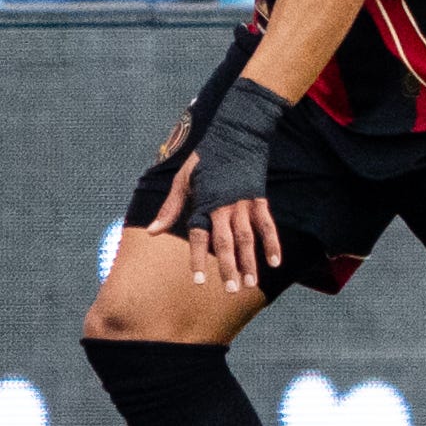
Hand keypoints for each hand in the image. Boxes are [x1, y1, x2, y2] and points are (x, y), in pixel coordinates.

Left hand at [142, 149, 285, 294]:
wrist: (235, 135)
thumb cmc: (205, 160)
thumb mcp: (183, 180)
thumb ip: (170, 208)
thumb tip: (151, 232)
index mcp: (204, 203)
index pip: (199, 236)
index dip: (198, 258)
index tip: (199, 281)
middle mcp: (224, 206)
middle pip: (225, 242)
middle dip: (228, 267)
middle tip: (231, 290)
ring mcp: (244, 204)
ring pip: (247, 238)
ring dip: (249, 261)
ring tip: (250, 284)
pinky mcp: (259, 200)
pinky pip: (267, 225)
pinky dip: (272, 243)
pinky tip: (275, 263)